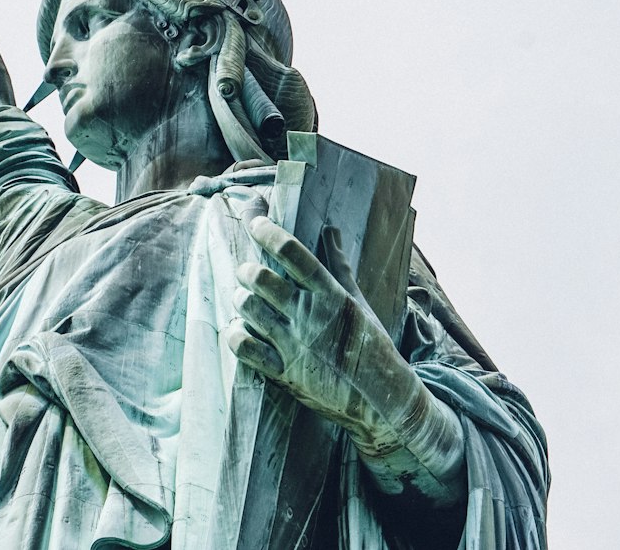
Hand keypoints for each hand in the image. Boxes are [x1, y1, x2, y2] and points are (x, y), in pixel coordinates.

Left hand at [227, 216, 464, 501]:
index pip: (292, 252)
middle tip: (248, 271)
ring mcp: (295, 346)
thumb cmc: (372, 346)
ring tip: (245, 297)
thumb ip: (339, 265)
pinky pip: (246, 349)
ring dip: (241, 298)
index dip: (267, 230)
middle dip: (247, 269)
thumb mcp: (359, 302)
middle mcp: (310, 317)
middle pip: (261, 278)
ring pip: (249, 308)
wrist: (383, 401)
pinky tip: (240, 329)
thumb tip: (330, 230)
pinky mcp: (284, 374)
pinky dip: (236, 334)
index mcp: (330, 294)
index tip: (255, 219)